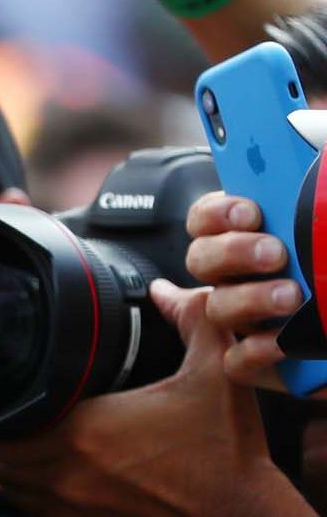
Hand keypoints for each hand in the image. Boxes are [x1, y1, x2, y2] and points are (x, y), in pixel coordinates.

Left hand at [0, 279, 302, 516]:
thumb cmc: (227, 457)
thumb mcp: (217, 374)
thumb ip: (193, 319)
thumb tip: (168, 291)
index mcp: (85, 433)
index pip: (6, 425)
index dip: (5, 407)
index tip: (24, 391)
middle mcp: (67, 475)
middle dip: (5, 434)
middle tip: (28, 413)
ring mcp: (72, 509)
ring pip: (10, 488)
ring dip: (14, 465)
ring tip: (36, 441)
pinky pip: (34, 511)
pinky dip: (34, 492)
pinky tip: (58, 471)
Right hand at [183, 191, 307, 392]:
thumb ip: (319, 187)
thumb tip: (317, 155)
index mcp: (255, 236)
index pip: (206, 217)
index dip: (216, 214)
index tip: (251, 212)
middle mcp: (244, 276)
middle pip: (201, 260)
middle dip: (232, 253)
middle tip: (275, 253)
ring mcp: (250, 319)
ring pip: (218, 308)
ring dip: (249, 299)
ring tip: (292, 296)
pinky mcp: (265, 361)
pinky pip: (238, 361)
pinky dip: (256, 351)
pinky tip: (287, 340)